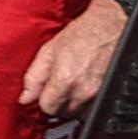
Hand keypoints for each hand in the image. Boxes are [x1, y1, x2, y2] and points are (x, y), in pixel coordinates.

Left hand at [18, 0, 134, 127]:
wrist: (111, 25)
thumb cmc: (82, 33)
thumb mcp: (49, 50)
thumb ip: (34, 77)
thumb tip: (25, 98)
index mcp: (65, 81)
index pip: (48, 108)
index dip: (45, 99)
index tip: (47, 90)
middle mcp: (84, 91)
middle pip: (65, 113)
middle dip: (60, 102)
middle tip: (61, 85)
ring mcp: (100, 94)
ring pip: (81, 113)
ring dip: (75, 104)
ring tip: (76, 84)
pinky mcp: (112, 93)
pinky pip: (96, 108)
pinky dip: (89, 102)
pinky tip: (88, 85)